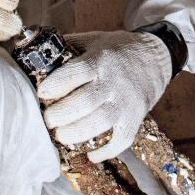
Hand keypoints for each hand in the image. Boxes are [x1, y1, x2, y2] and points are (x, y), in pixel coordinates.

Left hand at [37, 31, 171, 161]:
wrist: (157, 58)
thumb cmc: (119, 50)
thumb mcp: (95, 40)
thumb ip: (69, 45)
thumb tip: (38, 50)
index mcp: (100, 60)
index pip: (75, 73)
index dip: (56, 84)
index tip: (42, 92)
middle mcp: (114, 82)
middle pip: (84, 102)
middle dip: (60, 114)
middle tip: (48, 119)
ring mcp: (126, 102)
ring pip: (99, 123)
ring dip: (76, 133)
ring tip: (61, 135)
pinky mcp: (135, 118)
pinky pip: (122, 140)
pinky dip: (106, 151)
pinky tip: (91, 154)